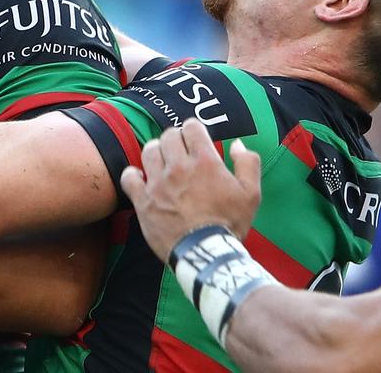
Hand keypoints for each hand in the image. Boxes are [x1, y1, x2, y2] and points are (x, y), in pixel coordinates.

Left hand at [120, 119, 261, 261]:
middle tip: (180, 151)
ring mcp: (158, 183)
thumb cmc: (230, 224)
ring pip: (149, 150)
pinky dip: (133, 174)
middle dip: (176, 139)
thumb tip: (237, 144)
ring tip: (163, 163)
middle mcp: (179, 168)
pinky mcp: (143, 200)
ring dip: (157, 152)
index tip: (195, 139)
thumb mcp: (251, 194)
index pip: (191, 126)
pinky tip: (142, 178)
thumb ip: (247, 163)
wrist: (206, 254)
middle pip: (169, 136)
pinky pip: (129, 176)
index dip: (194, 130)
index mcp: (205, 162)